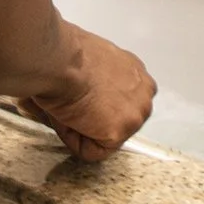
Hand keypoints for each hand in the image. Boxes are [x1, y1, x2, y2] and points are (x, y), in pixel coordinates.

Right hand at [19, 23, 153, 162]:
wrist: (60, 60)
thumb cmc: (66, 52)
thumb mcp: (92, 55)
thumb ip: (99, 74)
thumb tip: (80, 88)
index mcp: (135, 70)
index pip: (122, 99)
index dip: (97, 102)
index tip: (82, 95)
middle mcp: (144, 92)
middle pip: (118, 120)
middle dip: (95, 118)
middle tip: (72, 104)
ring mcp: (135, 115)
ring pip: (106, 137)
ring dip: (84, 128)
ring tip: (68, 107)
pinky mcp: (119, 132)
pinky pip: (92, 151)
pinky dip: (74, 139)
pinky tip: (66, 117)